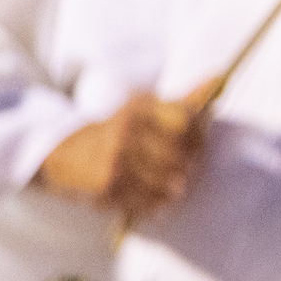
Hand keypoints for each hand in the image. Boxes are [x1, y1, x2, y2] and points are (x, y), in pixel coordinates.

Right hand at [37, 94, 202, 218]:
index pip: (185, 120)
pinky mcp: (108, 184)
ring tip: (171, 185)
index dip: (197, 136)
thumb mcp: (144, 110)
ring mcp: (117, 157)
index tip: (196, 144)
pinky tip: (153, 198)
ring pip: (171, 180)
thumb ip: (183, 100)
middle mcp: (127, 129)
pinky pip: (149, 200)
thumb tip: (218, 78)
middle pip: (182, 153)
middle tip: (187, 170)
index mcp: (138, 108)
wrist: (61, 154)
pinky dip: (157, 203)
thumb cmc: (115, 131)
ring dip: (175, 187)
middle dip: (190, 165)